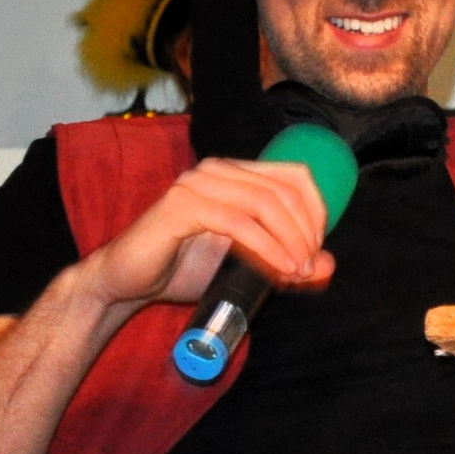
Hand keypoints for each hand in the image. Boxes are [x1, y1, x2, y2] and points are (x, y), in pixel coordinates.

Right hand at [77, 156, 335, 314]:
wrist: (126, 283)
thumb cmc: (182, 270)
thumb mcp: (245, 268)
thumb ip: (285, 262)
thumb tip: (328, 265)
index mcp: (235, 174)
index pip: (296, 176)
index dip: (317, 211)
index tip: (317, 250)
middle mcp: (217, 170)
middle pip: (286, 189)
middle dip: (307, 231)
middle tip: (309, 267)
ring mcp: (197, 184)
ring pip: (266, 203)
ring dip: (291, 241)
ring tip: (298, 271)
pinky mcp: (181, 206)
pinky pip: (238, 222)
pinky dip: (267, 248)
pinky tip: (279, 269)